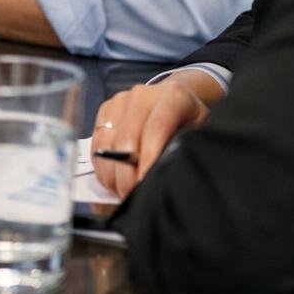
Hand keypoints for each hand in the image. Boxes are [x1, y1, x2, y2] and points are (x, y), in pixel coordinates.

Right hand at [90, 72, 215, 197]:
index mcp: (173, 96)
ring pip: (107, 143)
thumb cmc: (188, 122)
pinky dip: (101, 165)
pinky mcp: (105, 109)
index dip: (148, 158)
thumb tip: (162, 178)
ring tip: (120, 193)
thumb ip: (182, 150)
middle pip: (127, 139)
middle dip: (126, 174)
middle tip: (130, 198)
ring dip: (111, 173)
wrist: (174, 100)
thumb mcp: (196, 134)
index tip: (143, 184)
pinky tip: (112, 181)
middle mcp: (142, 95)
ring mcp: (121, 101)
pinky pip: (96, 143)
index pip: (157, 128)